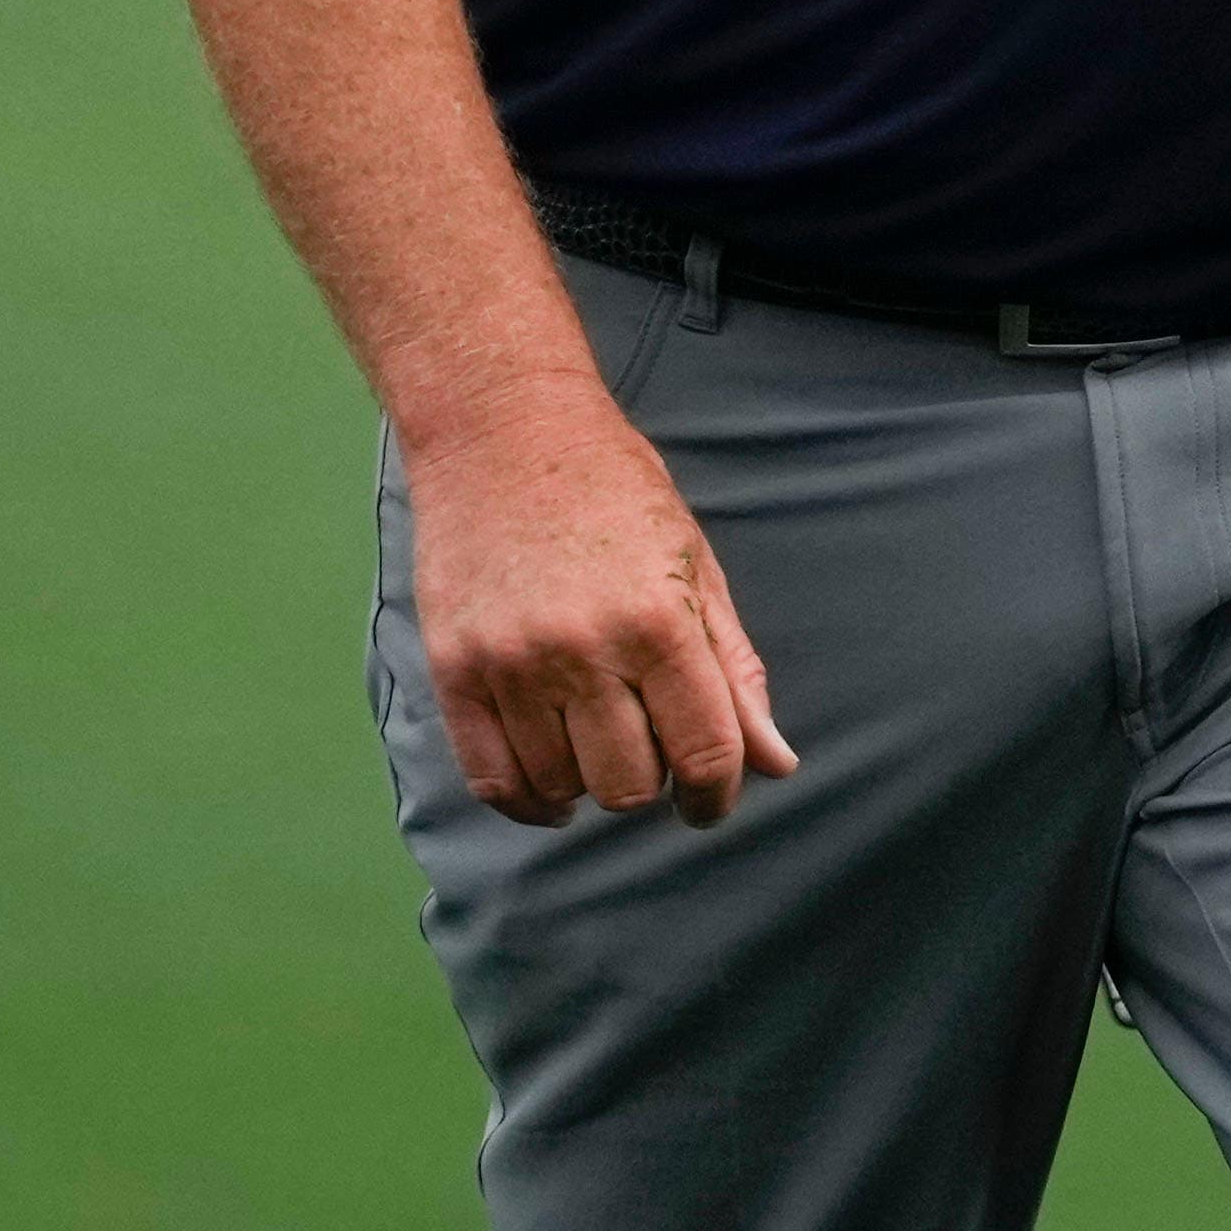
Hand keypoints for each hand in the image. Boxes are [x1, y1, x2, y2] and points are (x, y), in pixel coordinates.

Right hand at [400, 373, 798, 829]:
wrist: (502, 429)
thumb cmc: (612, 489)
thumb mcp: (693, 564)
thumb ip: (734, 670)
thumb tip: (776, 764)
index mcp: (658, 621)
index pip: (705, 755)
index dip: (717, 798)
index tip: (710, 801)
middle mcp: (584, 649)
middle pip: (630, 786)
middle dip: (653, 784)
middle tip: (650, 751)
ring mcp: (512, 664)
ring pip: (563, 787)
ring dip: (589, 784)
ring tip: (596, 741)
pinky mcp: (454, 670)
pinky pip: (492, 779)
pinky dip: (527, 799)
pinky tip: (550, 782)